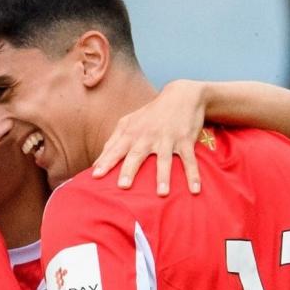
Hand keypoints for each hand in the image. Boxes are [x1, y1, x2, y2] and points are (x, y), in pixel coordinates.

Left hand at [93, 79, 205, 194]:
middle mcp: (147, 136)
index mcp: (131, 133)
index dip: (105, 162)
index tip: (95, 176)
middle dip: (129, 170)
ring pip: (164, 159)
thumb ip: (112, 141)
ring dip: (163, 176)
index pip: (115, 149)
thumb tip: (96, 163)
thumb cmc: (150, 115)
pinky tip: (194, 190)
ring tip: (161, 194)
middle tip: (123, 186)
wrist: (181, 95)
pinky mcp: (185, 140)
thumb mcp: (128, 122)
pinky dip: (192, 174)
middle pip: (137, 154)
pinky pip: (189, 160)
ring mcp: (167, 138)